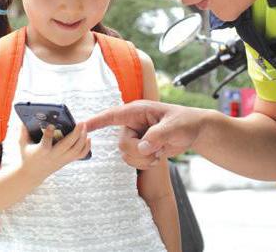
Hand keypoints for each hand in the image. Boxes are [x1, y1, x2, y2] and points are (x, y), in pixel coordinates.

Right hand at [18, 122, 90, 181]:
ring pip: (76, 150)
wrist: (32, 175)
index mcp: (41, 151)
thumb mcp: (22, 144)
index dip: (49, 134)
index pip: (46, 143)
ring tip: (84, 127)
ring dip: (82, 138)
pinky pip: (80, 155)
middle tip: (80, 122)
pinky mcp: (67, 161)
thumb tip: (24, 119)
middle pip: (67, 146)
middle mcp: (53, 156)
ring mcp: (61, 159)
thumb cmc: (27, 156)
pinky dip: (86, 147)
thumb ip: (23, 131)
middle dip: (75, 134)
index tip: (52, 125)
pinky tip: (88, 138)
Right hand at [86, 100, 205, 167]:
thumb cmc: (185, 122)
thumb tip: (143, 147)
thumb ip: (157, 136)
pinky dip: (146, 163)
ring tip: (160, 153)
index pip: (112, 115)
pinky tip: (158, 156)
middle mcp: (133, 123)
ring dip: (143, 159)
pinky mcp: (139, 147)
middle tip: (157, 151)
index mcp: (138, 111)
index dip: (96, 121)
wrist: (194, 131)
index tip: (81, 126)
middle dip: (138, 152)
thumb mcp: (174, 127)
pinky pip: (133, 161)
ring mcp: (135, 136)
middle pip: (122, 144)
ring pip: (126, 155)